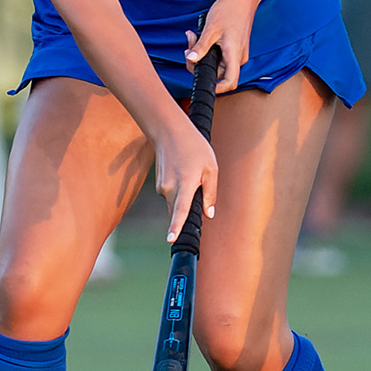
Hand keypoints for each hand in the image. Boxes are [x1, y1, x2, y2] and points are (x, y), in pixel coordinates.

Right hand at [154, 114, 218, 243]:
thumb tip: (208, 214)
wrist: (169, 131)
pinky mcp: (159, 185)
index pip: (180, 210)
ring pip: (176, 203)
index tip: (170, 240)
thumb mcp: (211, 168)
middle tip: (197, 186)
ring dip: (185, 197)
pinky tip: (182, 171)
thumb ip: (211, 193)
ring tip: (190, 172)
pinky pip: (172, 195)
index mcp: (185, 184)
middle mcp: (170, 188)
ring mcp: (161, 186)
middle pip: (179, 212)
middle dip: (188, 211)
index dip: (176, 226)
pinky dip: (179, 190)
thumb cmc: (194, 147)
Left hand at [187, 0, 259, 92]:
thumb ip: (200, 47)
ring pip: (217, 62)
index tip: (202, 82)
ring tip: (194, 36)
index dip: (217, 89)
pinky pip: (220, 54)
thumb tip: (191, 60)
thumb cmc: (230, 9)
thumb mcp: (211, 29)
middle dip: (199, 62)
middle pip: (218, 73)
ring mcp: (237, 52)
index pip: (229, 83)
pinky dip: (208, 47)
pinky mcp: (235, 46)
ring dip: (202, 53)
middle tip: (190, 46)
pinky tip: (201, 35)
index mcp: (235, 55)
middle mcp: (238, 57)